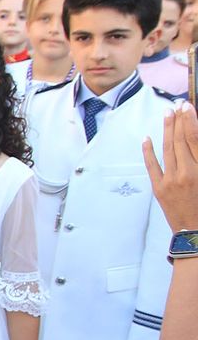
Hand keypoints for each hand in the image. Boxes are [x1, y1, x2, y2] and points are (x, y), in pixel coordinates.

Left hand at [144, 104, 197, 230]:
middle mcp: (187, 174)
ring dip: (167, 130)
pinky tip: (147, 138)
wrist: (196, 233)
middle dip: (179, 120)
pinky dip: (148, 151)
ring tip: (167, 115)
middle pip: (181, 140)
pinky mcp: (159, 190)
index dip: (190, 120)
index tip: (187, 107)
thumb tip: (195, 141)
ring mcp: (171, 182)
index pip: (195, 139)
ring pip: (167, 150)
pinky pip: (152, 166)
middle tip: (177, 105)